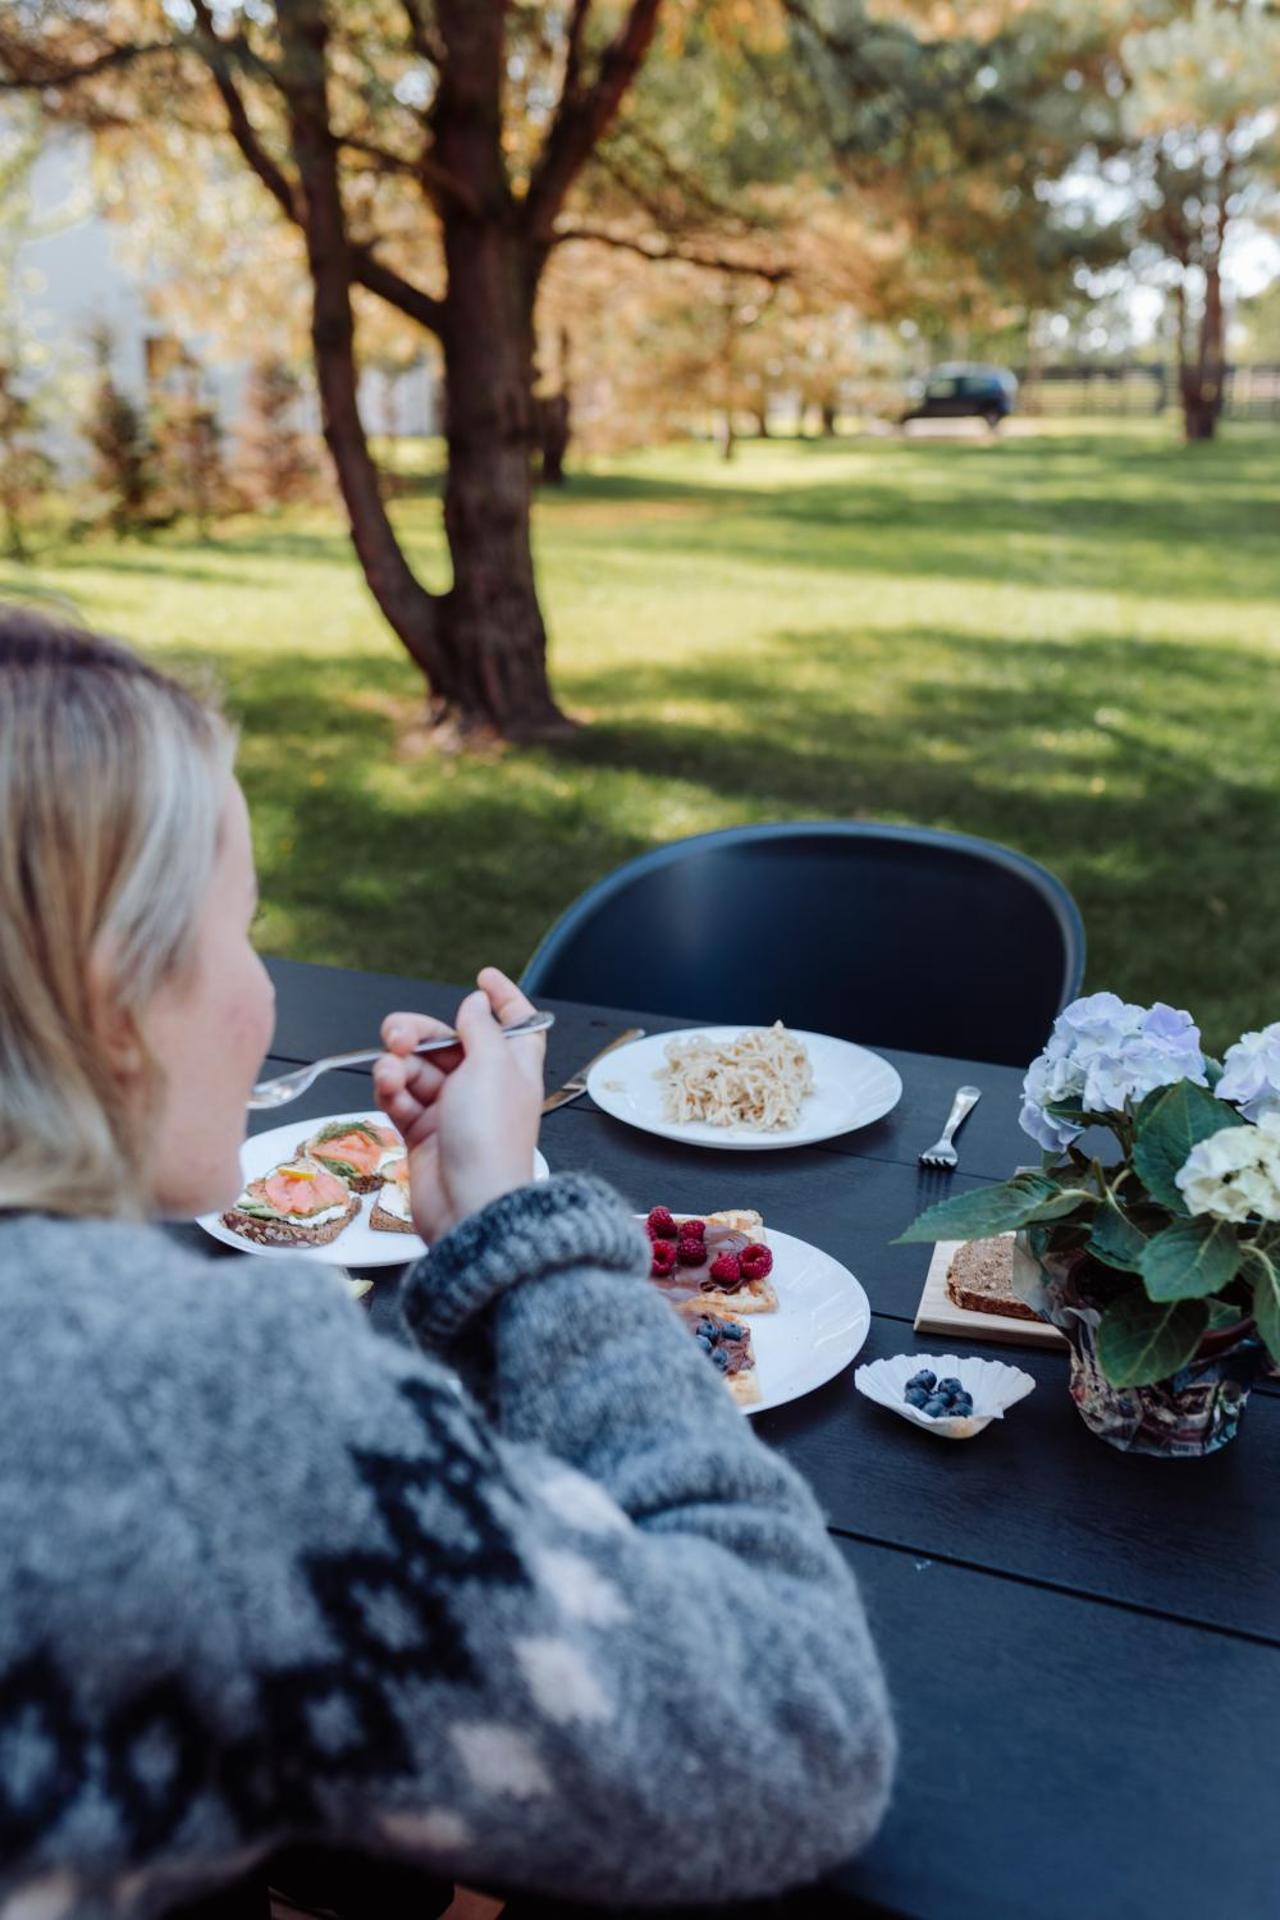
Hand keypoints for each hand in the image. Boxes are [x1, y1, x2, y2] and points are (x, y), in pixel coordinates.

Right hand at [372, 967, 545, 1241]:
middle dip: (419, 1032)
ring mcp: (452, 1108)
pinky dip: (390, 1089)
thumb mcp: (492, 1066)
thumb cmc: (491, 1138)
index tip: (483, 976)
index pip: (516, 1022)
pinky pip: (400, 1096)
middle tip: (399, 1035)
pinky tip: (387, 1088)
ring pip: (416, 1067)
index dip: (503, 997)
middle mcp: (484, 1084)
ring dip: (398, 1062)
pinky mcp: (423, 1131)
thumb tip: (477, 1002)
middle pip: (448, 1040)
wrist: (469, 1203)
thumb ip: (482, 1028)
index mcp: (514, 1065)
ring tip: (390, 1070)